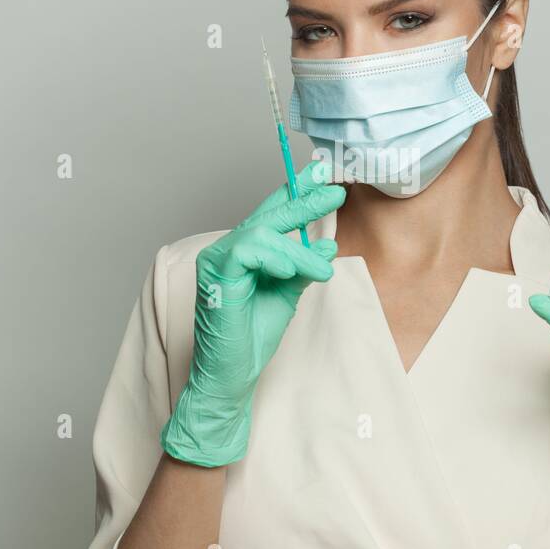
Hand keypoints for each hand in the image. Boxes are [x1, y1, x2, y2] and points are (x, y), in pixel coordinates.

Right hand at [160, 160, 345, 466]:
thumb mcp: (287, 295)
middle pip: (269, 214)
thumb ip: (303, 268)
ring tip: (320, 270)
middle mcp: (228, 250)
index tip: (323, 174)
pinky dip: (275, 258)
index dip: (296, 191)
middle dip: (304, 201)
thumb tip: (326, 244)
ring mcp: (217, 260)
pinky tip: (290, 271)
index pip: (272, 213)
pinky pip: (248, 250)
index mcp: (245, 252)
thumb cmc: (251, 337)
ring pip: (263, 233)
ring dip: (298, 251)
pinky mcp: (215, 275)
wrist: (232, 374)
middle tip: (334, 190)